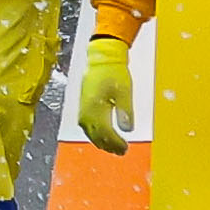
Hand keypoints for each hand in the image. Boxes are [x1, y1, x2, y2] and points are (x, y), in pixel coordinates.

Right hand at [78, 35, 137, 155]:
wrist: (101, 58)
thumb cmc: (114, 73)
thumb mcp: (124, 91)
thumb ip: (125, 110)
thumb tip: (127, 130)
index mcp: (95, 107)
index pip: (104, 132)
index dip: (115, 142)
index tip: (125, 148)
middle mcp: (86, 110)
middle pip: (95, 134)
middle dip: (108, 145)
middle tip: (121, 151)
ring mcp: (82, 107)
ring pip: (89, 131)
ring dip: (100, 141)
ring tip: (112, 147)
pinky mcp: (83, 104)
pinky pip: (86, 125)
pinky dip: (94, 133)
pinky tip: (102, 134)